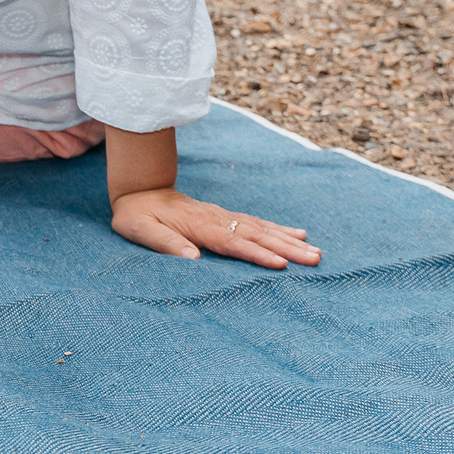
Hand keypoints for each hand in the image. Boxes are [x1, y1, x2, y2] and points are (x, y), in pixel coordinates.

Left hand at [110, 187, 319, 268]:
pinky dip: (280, 229)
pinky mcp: (226, 216)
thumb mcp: (140, 229)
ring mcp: (224, 216)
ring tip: (316, 251)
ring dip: (290, 240)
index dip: (256, 254)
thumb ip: (164, 242)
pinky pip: (257, 223)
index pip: (232, 243)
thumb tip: (192, 258)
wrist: (139, 189)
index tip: (281, 264)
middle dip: (287, 248)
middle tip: (315, 259)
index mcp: (198, 226)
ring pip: (262, 229)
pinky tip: (298, 234)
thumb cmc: (137, 215)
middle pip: (256, 235)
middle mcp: (217, 219)